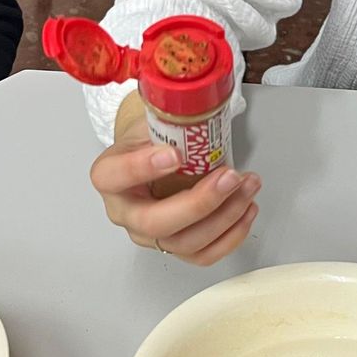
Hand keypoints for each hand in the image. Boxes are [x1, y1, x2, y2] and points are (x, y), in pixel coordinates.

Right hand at [89, 92, 260, 265]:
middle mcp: (124, 212)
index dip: (142, 168)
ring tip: (248, 185)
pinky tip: (247, 209)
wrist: (153, 157)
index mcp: (109, 176)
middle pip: (155, 222)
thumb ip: (168, 116)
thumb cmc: (151, 141)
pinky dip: (231, 235)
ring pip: (184, 242)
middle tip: (229, 176)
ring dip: (225, 217)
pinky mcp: (174, 247)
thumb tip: (200, 100)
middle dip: (199, 202)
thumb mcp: (151, 121)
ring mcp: (149, 235)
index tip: (175, 153)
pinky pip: (203, 255)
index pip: (115, 176)